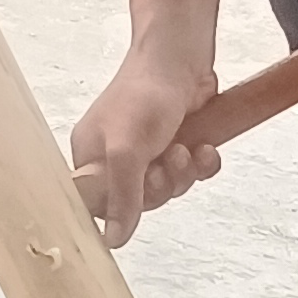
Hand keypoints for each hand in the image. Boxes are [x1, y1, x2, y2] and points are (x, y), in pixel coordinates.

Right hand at [69, 34, 223, 248]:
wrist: (181, 57)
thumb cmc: (144, 93)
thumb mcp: (127, 149)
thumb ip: (121, 195)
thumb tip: (112, 240)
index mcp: (91, 156)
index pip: (97, 203)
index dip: (122, 207)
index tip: (139, 193)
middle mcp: (117, 155)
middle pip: (140, 200)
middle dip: (161, 186)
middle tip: (166, 163)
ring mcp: (149, 150)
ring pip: (169, 188)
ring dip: (183, 173)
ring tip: (186, 149)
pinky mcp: (178, 142)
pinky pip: (192, 173)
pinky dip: (202, 164)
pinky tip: (206, 148)